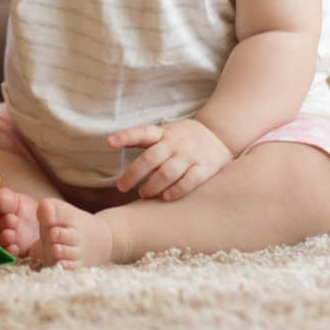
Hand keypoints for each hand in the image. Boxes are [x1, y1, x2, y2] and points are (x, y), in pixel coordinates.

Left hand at [109, 118, 233, 200]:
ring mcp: (190, 155)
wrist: (220, 135)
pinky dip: (176, 191)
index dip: (126, 136)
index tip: (110, 142)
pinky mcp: (204, 168)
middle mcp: (175, 143)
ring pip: (168, 172)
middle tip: (122, 187)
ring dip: (152, 186)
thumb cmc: (183, 137)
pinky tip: (165, 198)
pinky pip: (189, 181)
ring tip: (142, 194)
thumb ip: (143, 139)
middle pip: (150, 158)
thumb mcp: (164, 132)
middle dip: (133, 174)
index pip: (142, 132)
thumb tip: (112, 141)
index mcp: (163, 133)